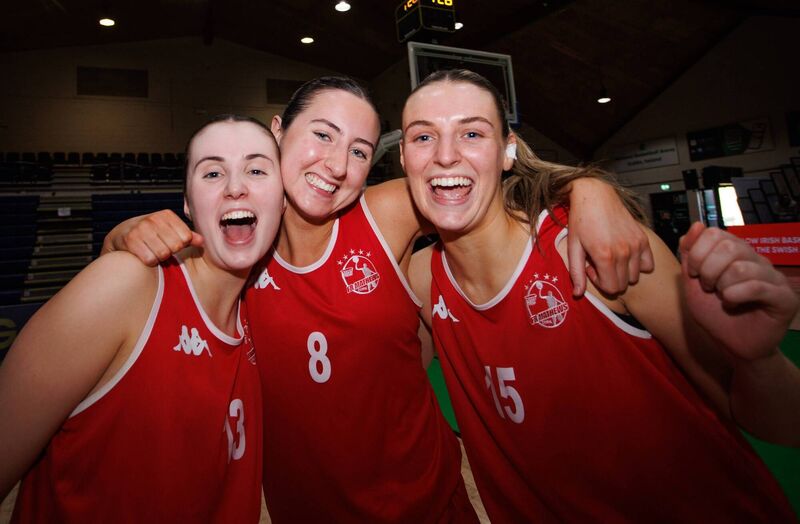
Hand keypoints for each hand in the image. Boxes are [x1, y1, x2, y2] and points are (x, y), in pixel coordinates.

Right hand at [101, 210, 201, 265]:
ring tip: (152, 251)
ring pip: (163, 254)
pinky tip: (144, 255)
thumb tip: (202, 241)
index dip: (181, 245)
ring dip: (159, 258)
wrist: (121, 235)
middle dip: (170, 251)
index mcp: (166, 215)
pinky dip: (149, 261)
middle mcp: (153, 219)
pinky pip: (149, 259)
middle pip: (175, 246)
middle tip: (161, 248)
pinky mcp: (130, 240)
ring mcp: (140, 229)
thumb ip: (187, 236)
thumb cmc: (151, 234)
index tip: (172, 243)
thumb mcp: (170, 231)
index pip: (186, 237)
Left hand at [567, 178, 653, 295]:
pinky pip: (648, 264)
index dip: (600, 282)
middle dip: (609, 278)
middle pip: (623, 284)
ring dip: (622, 272)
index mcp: (605, 256)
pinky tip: (625, 254)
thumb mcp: (573, 247)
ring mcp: (636, 245)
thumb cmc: (581, 220)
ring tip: (610, 257)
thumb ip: (576, 273)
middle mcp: (624, 252)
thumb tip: (578, 294)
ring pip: (635, 276)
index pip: (612, 289)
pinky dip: (638, 264)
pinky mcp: (642, 238)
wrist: (595, 196)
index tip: (591, 268)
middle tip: (599, 262)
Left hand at [679, 222, 798, 360]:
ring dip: (722, 285)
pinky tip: (731, 304)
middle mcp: (757, 260)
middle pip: (730, 245)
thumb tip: (696, 225)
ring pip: (742, 267)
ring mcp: (773, 277)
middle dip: (708, 269)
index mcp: (736, 253)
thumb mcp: (693, 284)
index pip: (715, 233)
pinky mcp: (785, 297)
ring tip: (722, 298)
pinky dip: (736, 295)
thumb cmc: (715, 315)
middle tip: (708, 287)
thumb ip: (691, 255)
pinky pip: (758, 286)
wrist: (733, 347)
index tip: (694, 273)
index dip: (698, 252)